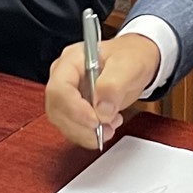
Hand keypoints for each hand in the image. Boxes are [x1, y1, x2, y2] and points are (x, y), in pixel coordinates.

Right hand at [45, 32, 159, 148]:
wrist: (136, 62)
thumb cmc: (130, 57)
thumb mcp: (128, 65)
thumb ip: (113, 85)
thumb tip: (102, 110)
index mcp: (72, 60)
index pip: (59, 88)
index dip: (74, 108)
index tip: (95, 120)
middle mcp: (64, 77)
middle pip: (57, 108)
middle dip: (80, 125)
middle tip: (105, 129)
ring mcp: (67, 94)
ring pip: (62, 122)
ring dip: (85, 133)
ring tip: (110, 127)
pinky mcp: (73, 109)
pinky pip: (72, 128)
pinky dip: (88, 135)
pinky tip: (106, 127)